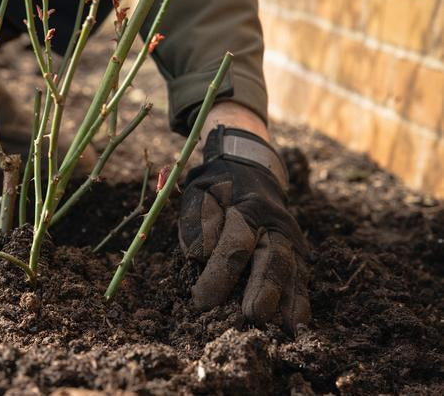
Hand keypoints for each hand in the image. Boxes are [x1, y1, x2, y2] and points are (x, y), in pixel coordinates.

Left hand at [179, 125, 310, 332]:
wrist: (250, 169)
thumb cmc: (216, 188)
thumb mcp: (199, 194)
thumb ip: (197, 223)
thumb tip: (198, 256)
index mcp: (246, 208)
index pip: (234, 245)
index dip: (219, 274)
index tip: (202, 302)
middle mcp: (275, 223)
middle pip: (273, 259)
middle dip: (264, 289)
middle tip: (253, 317)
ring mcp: (291, 237)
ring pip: (293, 269)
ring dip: (289, 300)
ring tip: (288, 330)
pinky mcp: (298, 251)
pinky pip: (301, 277)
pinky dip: (300, 301)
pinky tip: (297, 325)